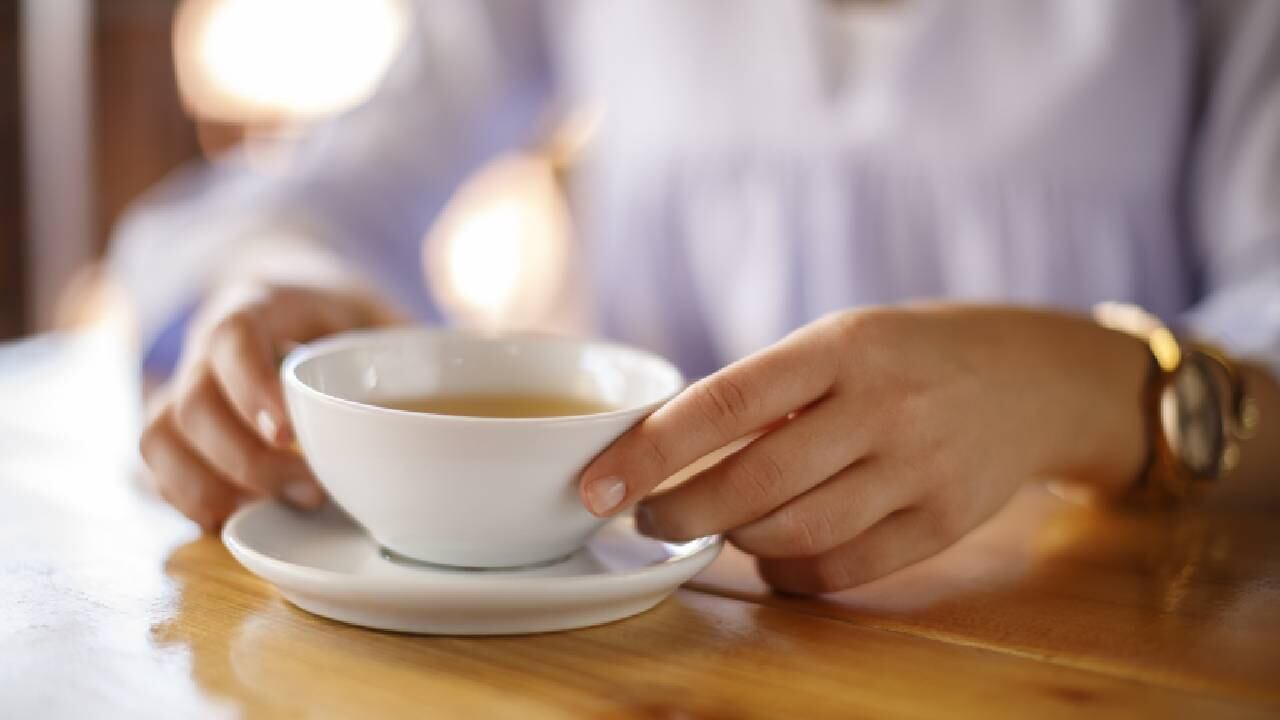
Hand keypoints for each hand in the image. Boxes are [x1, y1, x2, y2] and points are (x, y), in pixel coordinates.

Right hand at [140, 284, 400, 530]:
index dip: (251, 386)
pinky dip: (192, 500)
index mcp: (256, 306)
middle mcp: (204, 348)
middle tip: (312, 489)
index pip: (233, 338)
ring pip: (161, 439)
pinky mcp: (176, 430)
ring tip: (287, 506)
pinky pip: (158, 467)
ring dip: (216, 486)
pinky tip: (242, 519)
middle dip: (248, 460)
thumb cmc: (338, 314)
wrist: (281, 301)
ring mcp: (183, 389)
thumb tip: (482, 363)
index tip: (288, 432)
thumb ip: (411, 340)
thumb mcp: (377, 309)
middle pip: (192, 404)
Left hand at [578, 306, 1149, 592]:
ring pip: (795, 532)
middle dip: (680, 511)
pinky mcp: (944, 523)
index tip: (598, 484)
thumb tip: (666, 449)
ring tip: (714, 525)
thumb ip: (768, 390)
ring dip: (735, 539)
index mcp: (842, 346)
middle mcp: (882, 407)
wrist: (1034, 378)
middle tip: (644, 518)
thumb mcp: (842, 339)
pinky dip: (790, 572)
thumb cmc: (909, 355)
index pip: (726, 403)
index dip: (651, 451)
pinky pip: (844, 569)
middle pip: (753, 482)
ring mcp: (920, 469)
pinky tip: (771, 554)